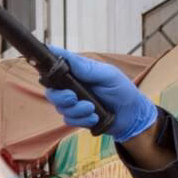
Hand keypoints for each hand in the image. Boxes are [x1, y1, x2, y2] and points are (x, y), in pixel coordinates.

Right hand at [44, 50, 159, 145]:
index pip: (58, 66)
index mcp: (80, 72)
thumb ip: (88, 68)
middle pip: (52, 91)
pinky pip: (69, 120)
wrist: (131, 116)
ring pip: (61, 108)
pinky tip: (95, 117)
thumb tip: (67, 57)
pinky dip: (82, 120)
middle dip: (61, 97)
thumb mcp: (108, 75)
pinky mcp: (78, 117)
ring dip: (77, 111)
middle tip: (74, 98)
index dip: (49, 67)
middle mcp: (74, 86)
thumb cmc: (123, 91)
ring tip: (93, 109)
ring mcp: (74, 103)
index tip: (46, 69)